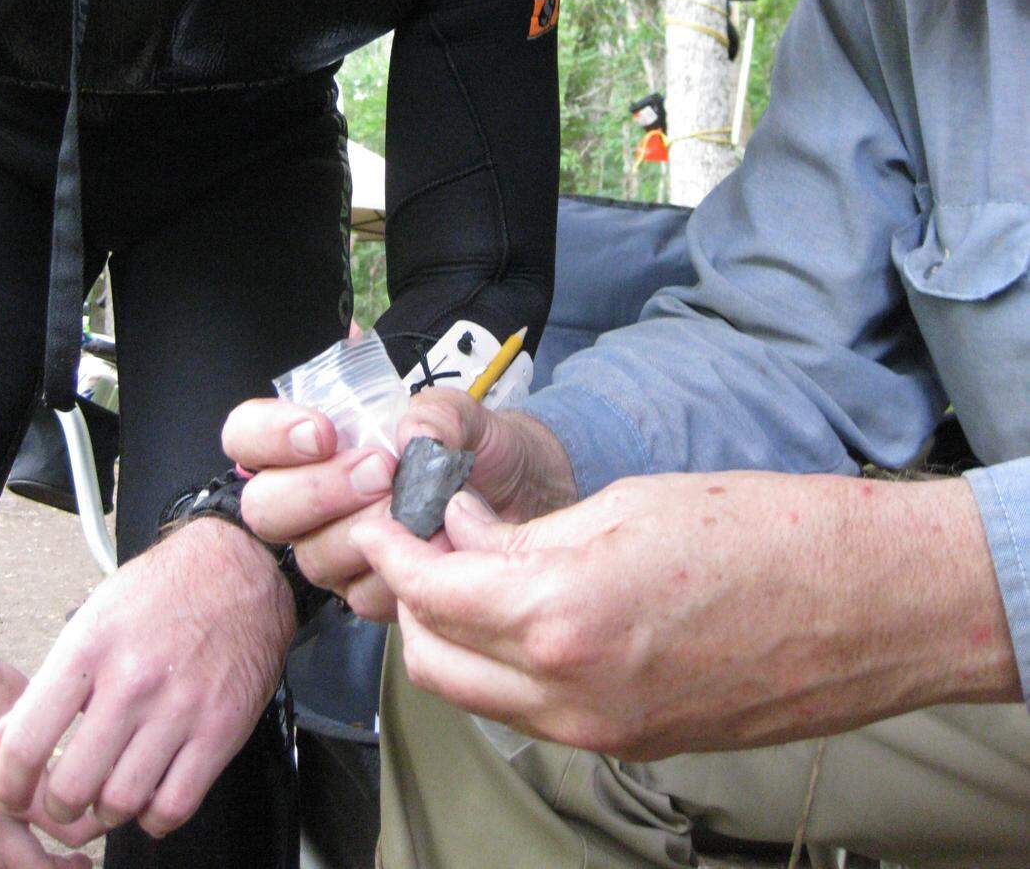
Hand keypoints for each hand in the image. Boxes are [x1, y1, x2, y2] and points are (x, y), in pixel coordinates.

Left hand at [0, 517, 294, 838]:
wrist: (242, 567)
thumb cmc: (164, 589)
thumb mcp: (95, 616)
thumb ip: (47, 682)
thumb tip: (1, 736)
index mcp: (91, 648)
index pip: (27, 743)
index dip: (10, 786)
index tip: (14, 794)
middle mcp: (133, 681)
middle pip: (73, 787)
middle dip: (60, 804)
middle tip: (67, 794)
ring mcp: (181, 707)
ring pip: (122, 804)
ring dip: (108, 811)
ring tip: (111, 790)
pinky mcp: (222, 727)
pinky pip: (175, 805)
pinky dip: (155, 817)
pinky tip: (152, 794)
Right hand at [0, 653, 99, 868]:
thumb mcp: (35, 704)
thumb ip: (63, 727)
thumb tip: (102, 734)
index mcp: (19, 779)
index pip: (69, 823)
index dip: (102, 818)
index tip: (120, 798)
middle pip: (42, 860)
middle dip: (76, 857)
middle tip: (101, 835)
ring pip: (13, 867)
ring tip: (77, 864)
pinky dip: (20, 863)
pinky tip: (43, 853)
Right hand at [223, 389, 575, 621]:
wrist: (533, 499)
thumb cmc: (485, 450)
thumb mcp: (468, 415)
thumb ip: (438, 413)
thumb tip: (413, 436)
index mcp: (315, 442)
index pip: (247, 436)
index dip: (269, 436)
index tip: (323, 432)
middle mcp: (312, 498)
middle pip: (267, 507)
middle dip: (321, 490)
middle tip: (381, 472)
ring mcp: (336, 549)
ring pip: (314, 556)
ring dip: (364, 532)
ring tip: (420, 508)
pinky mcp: (371, 590)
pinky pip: (362, 595)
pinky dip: (400, 572)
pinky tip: (435, 547)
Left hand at [352, 470, 1020, 758]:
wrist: (864, 607)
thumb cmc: (760, 533)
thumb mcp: (627, 507)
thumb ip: (531, 534)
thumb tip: (467, 536)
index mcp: (564, 615)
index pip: (435, 593)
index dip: (396, 548)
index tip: (385, 517)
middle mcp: (570, 693)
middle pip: (438, 662)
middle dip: (415, 598)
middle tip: (426, 539)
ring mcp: (601, 730)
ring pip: (480, 695)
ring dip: (456, 636)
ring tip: (475, 568)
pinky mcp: (632, 742)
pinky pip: (535, 711)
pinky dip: (507, 664)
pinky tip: (531, 608)